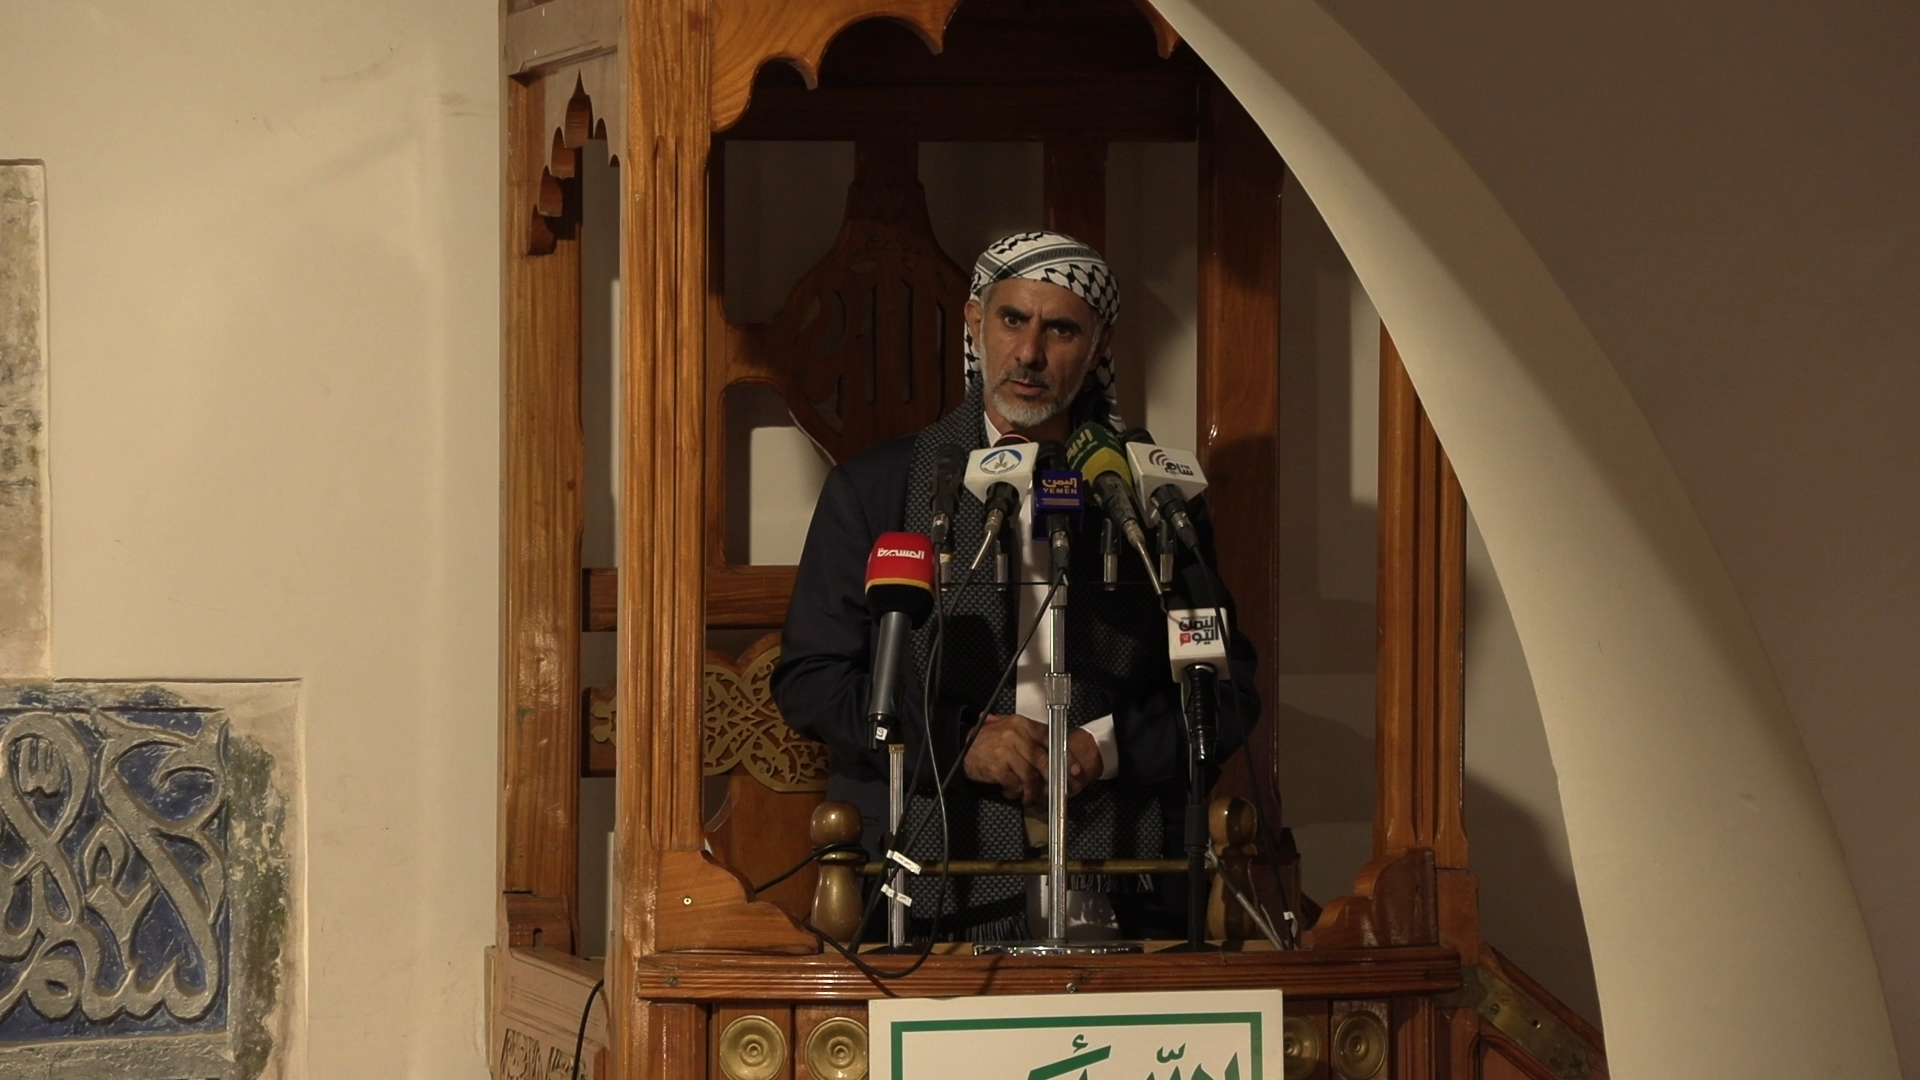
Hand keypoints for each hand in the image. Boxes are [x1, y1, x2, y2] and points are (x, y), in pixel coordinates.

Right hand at [964, 715, 1107, 804]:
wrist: (960, 747)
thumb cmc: (987, 740)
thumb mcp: (1009, 730)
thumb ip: (1030, 737)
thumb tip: (1055, 754)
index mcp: (1022, 724)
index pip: (1049, 738)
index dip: (1065, 754)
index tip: (1075, 769)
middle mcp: (1017, 735)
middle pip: (1043, 760)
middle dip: (1053, 777)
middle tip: (1058, 788)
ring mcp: (1007, 752)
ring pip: (1031, 776)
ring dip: (1032, 790)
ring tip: (1028, 796)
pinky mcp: (999, 768)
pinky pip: (1016, 785)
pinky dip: (1016, 792)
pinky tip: (1011, 793)